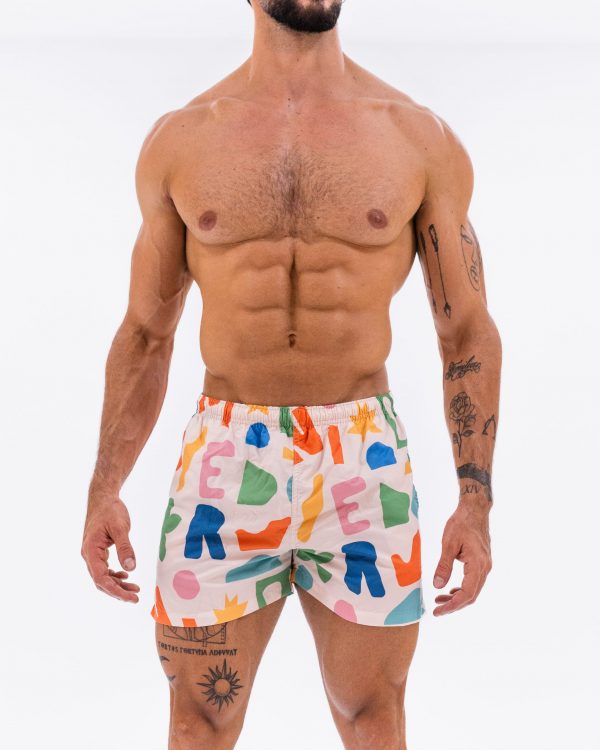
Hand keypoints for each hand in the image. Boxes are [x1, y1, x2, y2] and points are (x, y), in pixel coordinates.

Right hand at [81, 495, 139, 602]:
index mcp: (91, 550)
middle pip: (100, 581)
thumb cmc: (110, 510)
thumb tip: (131, 568)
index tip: (131, 597)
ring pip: (102, 576)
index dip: (115, 590)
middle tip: (135, 597)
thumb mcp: (120, 528)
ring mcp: (91, 554)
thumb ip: (125, 548)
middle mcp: (88, 555)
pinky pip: (103, 569)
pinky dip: (114, 575)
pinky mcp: (97, 551)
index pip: (101, 578)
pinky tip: (126, 575)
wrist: (102, 498)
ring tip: (135, 589)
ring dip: (117, 584)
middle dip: (118, 591)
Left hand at [432, 499, 491, 615]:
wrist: (474, 509)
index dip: (452, 606)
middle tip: (437, 610)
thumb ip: (443, 566)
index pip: (467, 594)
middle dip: (454, 605)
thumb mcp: (449, 543)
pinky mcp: (482, 563)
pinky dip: (462, 589)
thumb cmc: (461, 523)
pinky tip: (450, 590)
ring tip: (439, 600)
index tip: (438, 611)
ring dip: (457, 598)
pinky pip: (473, 582)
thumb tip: (437, 586)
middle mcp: (485, 568)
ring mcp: (485, 566)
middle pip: (471, 596)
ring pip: (473, 590)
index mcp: (478, 564)